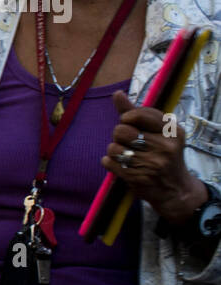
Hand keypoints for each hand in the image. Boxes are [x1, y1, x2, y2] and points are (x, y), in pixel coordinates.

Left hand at [102, 90, 207, 224]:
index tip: (128, 121)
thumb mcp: (159, 132)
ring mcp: (151, 164)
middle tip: (130, 142)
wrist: (175, 190)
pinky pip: (109, 162)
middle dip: (119, 135)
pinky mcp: (138, 178)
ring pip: (113, 147)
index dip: (127, 117)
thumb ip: (137, 113)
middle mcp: (164, 147)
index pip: (138, 115)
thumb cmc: (163, 154)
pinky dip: (110, 162)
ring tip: (127, 155)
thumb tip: (117, 94)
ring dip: (115, 150)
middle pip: (121, 130)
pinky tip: (122, 164)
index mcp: (172, 132)